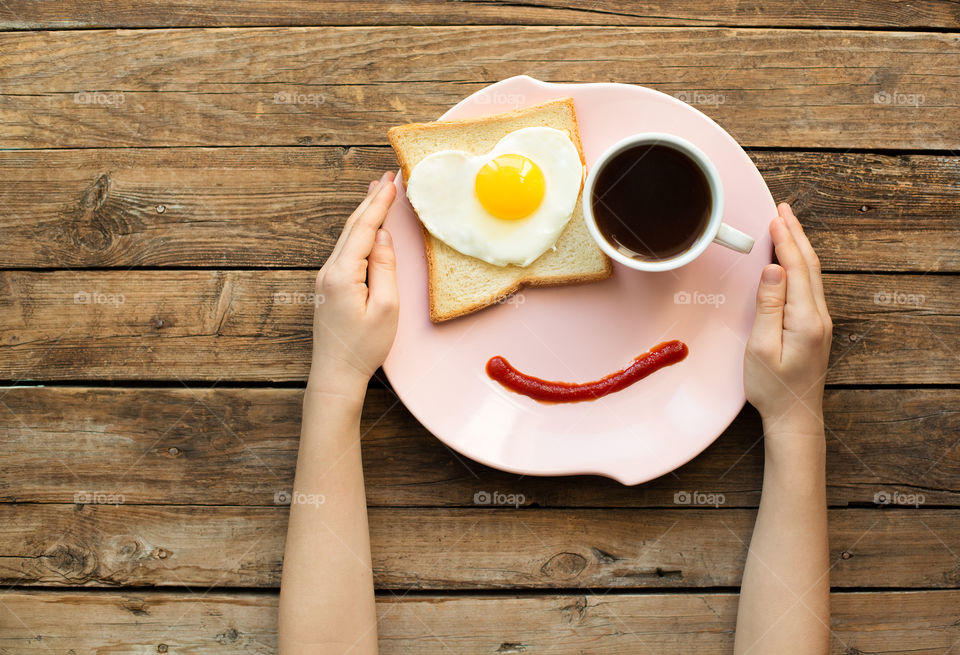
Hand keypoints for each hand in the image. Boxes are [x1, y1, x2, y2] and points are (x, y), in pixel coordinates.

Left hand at [308, 171, 398, 392]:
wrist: (336, 374)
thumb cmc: (363, 346)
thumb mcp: (385, 307)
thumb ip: (384, 267)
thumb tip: (383, 237)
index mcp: (343, 273)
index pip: (365, 229)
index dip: (379, 203)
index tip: (391, 181)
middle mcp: (329, 271)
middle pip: (352, 227)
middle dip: (370, 201)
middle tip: (385, 177)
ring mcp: (326, 279)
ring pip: (347, 237)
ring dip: (364, 214)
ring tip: (376, 193)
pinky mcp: (329, 288)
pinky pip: (346, 251)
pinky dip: (358, 233)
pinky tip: (366, 228)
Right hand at [744, 203, 832, 435]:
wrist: (794, 417)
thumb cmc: (774, 388)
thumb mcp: (761, 347)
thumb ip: (768, 307)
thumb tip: (773, 271)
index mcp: (805, 318)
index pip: (796, 268)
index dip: (785, 240)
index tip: (775, 218)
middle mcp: (819, 317)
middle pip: (809, 265)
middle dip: (795, 235)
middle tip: (783, 210)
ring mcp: (820, 323)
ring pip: (811, 275)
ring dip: (799, 248)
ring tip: (787, 227)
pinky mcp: (815, 328)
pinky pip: (809, 287)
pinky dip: (800, 266)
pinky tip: (791, 262)